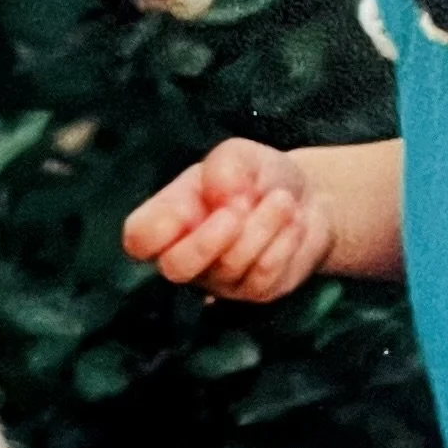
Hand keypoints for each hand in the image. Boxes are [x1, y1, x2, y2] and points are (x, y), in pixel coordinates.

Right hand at [122, 138, 333, 301]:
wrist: (308, 197)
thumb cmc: (258, 176)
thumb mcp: (239, 155)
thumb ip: (224, 165)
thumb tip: (221, 196)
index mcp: (170, 218)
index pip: (139, 240)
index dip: (155, 230)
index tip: (188, 204)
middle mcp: (188, 254)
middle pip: (175, 268)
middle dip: (208, 239)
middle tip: (239, 208)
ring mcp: (220, 279)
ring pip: (228, 267)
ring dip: (262, 227)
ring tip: (282, 199)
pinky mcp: (255, 292)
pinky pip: (262, 276)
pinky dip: (282, 243)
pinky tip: (294, 223)